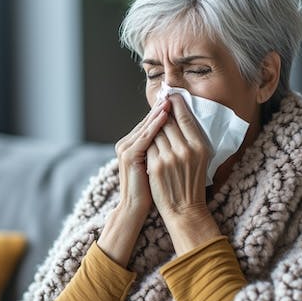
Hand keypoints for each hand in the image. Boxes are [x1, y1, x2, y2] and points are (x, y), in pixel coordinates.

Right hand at [115, 98, 169, 216]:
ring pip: (146, 126)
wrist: (135, 208)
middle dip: (161, 107)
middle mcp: (125, 143)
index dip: (162, 111)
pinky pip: (146, 136)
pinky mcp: (129, 154)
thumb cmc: (149, 189)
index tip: (175, 99)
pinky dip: (156, 125)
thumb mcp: (155, 163)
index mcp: (131, 144)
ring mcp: (125, 148)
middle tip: (173, 92)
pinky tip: (166, 115)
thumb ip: (160, 149)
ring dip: (159, 112)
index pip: (149, 123)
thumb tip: (176, 135)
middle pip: (146, 121)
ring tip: (171, 99)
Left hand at [146, 94, 220, 254]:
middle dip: (162, 112)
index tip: (171, 95)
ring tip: (153, 119)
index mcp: (201, 146)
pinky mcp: (156, 165)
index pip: (185, 118)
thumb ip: (193, 138)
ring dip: (153, 126)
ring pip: (155, 132)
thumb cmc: (193, 182)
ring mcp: (169, 157)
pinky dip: (146, 141)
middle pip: (168, 122)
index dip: (177, 104)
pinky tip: (145, 137)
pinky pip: (148, 145)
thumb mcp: (202, 158)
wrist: (185, 209)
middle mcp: (186, 150)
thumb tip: (181, 115)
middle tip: (159, 102)